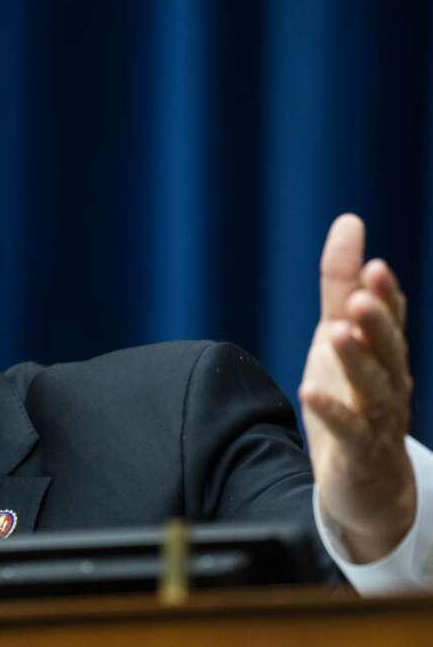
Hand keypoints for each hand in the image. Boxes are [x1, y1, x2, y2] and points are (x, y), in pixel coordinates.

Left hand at [299, 213, 415, 562]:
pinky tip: (310, 390)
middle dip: (377, 323)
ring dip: (357, 360)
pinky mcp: (360, 450)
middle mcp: (390, 381)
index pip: (391, 318)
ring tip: (337, 334)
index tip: (373, 266)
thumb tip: (349, 220)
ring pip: (374, 386)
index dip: (385, 294)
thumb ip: (342, 284)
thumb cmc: (354, 395)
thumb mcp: (341, 333)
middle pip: (388, 349)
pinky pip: (349, 429)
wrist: (368, 480)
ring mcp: (379, 417)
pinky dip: (332, 410)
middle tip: (361, 299)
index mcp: (385, 351)